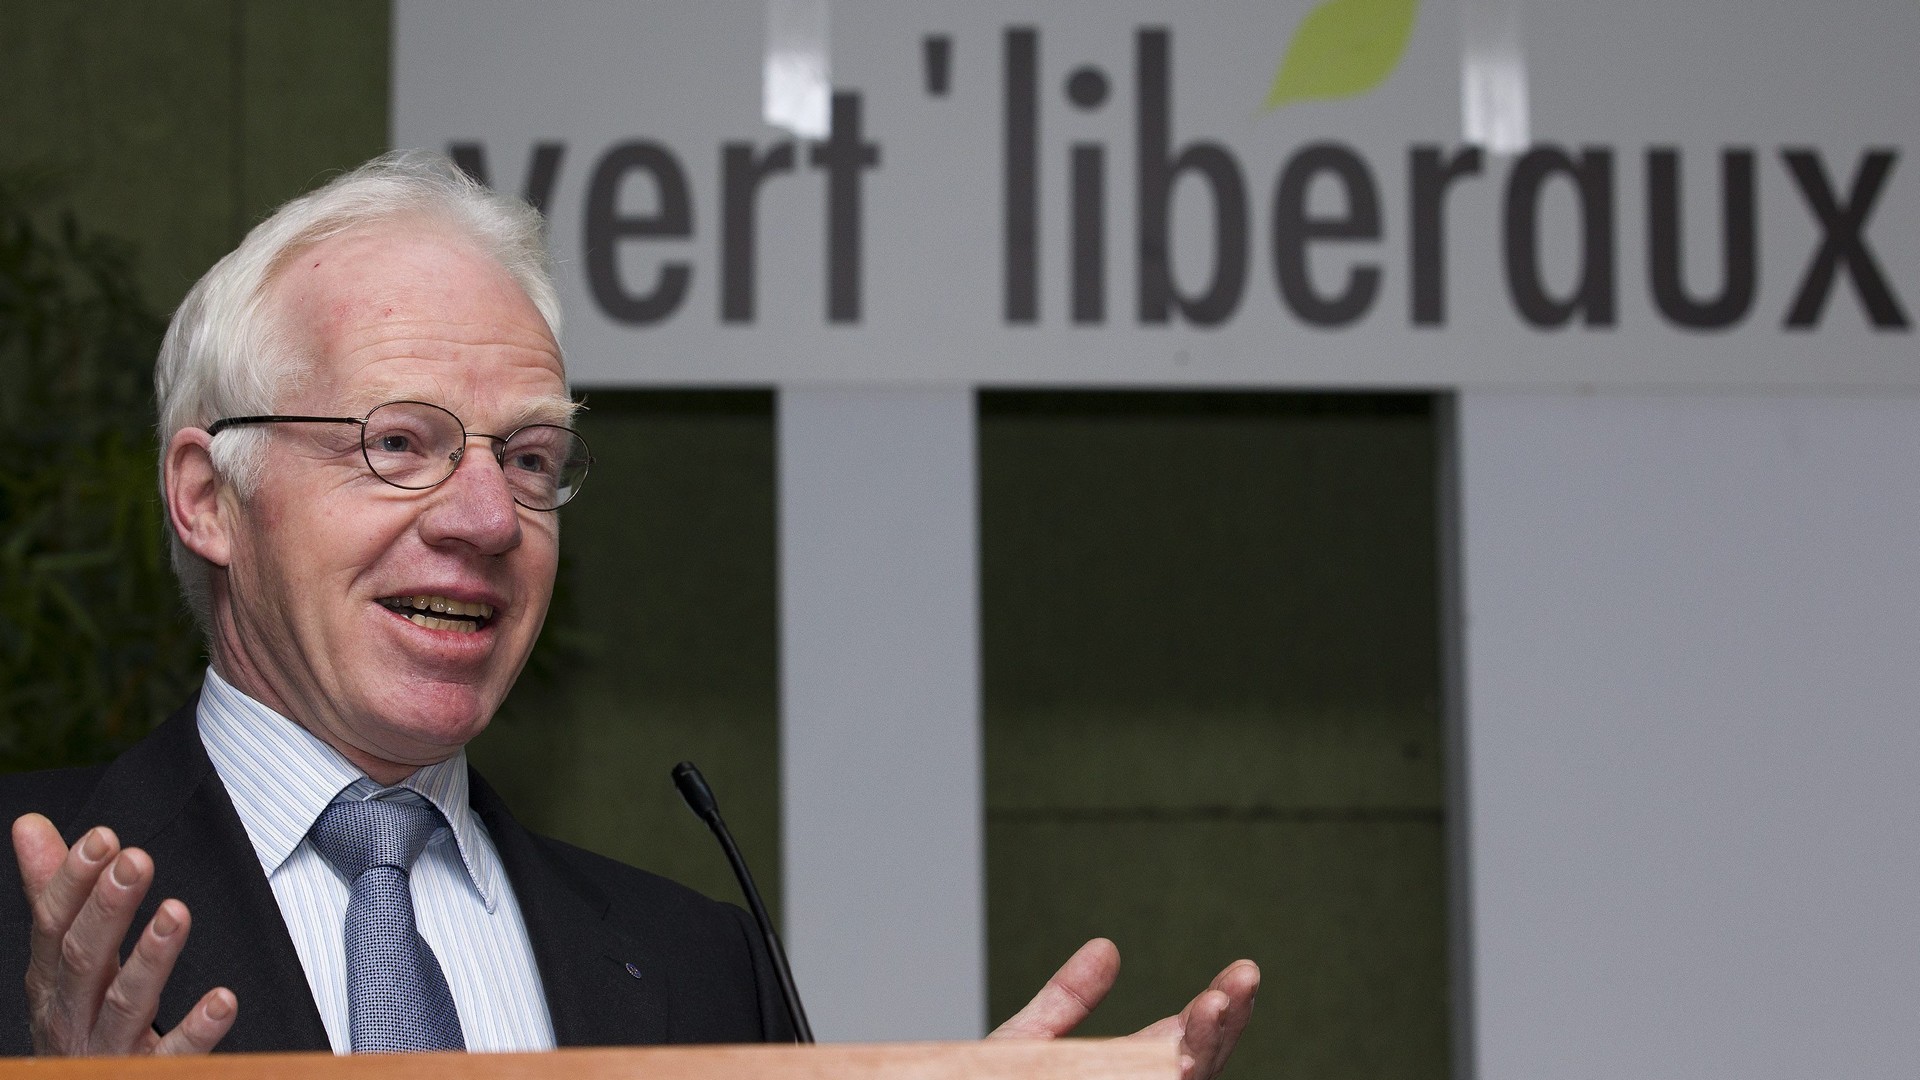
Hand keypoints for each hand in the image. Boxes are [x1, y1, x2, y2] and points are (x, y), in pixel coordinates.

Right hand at [12, 813, 235, 1054]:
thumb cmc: (77, 1024)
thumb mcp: (60, 961)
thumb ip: (55, 894)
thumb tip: (31, 826)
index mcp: (52, 981)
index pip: (53, 925)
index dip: (73, 882)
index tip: (102, 838)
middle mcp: (72, 1016)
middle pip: (84, 960)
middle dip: (107, 909)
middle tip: (135, 861)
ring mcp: (107, 1052)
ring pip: (124, 1005)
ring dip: (150, 959)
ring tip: (176, 913)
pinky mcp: (146, 1076)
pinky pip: (172, 1057)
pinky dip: (195, 1030)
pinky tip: (222, 1001)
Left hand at [989, 938, 1258, 1079]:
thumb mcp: (1027, 1044)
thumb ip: (1066, 1001)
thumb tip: (1107, 947)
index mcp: (1127, 1071)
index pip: (1186, 1039)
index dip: (1219, 1008)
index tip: (1241, 971)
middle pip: (1200, 1066)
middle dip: (1226, 1023)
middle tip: (1243, 978)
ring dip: (1203, 1053)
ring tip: (1214, 1007)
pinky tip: (1181, 1064)